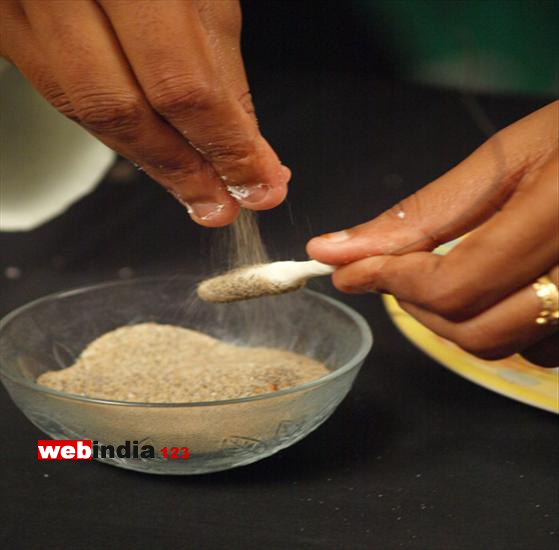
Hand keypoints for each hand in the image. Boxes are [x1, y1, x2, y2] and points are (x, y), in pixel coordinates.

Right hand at [0, 0, 289, 225]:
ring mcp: (16, 2)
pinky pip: (62, 93)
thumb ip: (221, 72)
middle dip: (181, 171)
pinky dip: (116, 128)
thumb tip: (246, 148)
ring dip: (149, 159)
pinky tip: (151, 146)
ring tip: (194, 186)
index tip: (259, 183)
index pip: (181, 84)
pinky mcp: (5, 23)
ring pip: (85, 109)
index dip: (225, 147)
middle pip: (120, 108)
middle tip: (221, 204)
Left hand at [307, 101, 558, 363]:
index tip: (348, 269)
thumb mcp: (505, 159)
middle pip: (477, 330)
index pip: (455, 284)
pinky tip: (493, 289)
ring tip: (440, 276)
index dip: (390, 281)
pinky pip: (541, 350)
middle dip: (416, 305)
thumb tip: (339, 249)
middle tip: (392, 273)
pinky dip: (500, 327)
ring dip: (454, 320)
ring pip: (506, 348)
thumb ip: (423, 213)